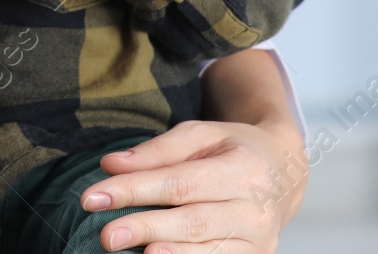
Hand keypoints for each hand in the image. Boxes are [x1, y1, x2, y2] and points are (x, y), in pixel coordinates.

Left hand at [77, 118, 307, 252]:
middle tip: (106, 234)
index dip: (134, 191)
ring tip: (133, 251)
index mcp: (243, 169)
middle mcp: (256, 209)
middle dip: (145, 227)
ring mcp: (259, 240)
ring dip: (166, 253)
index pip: (179, 183)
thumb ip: (158, 150)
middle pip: (191, 221)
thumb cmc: (234, 149)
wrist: (285, 173)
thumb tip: (112, 165)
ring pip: (206, 251)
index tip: (93, 197)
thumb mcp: (202, 135)